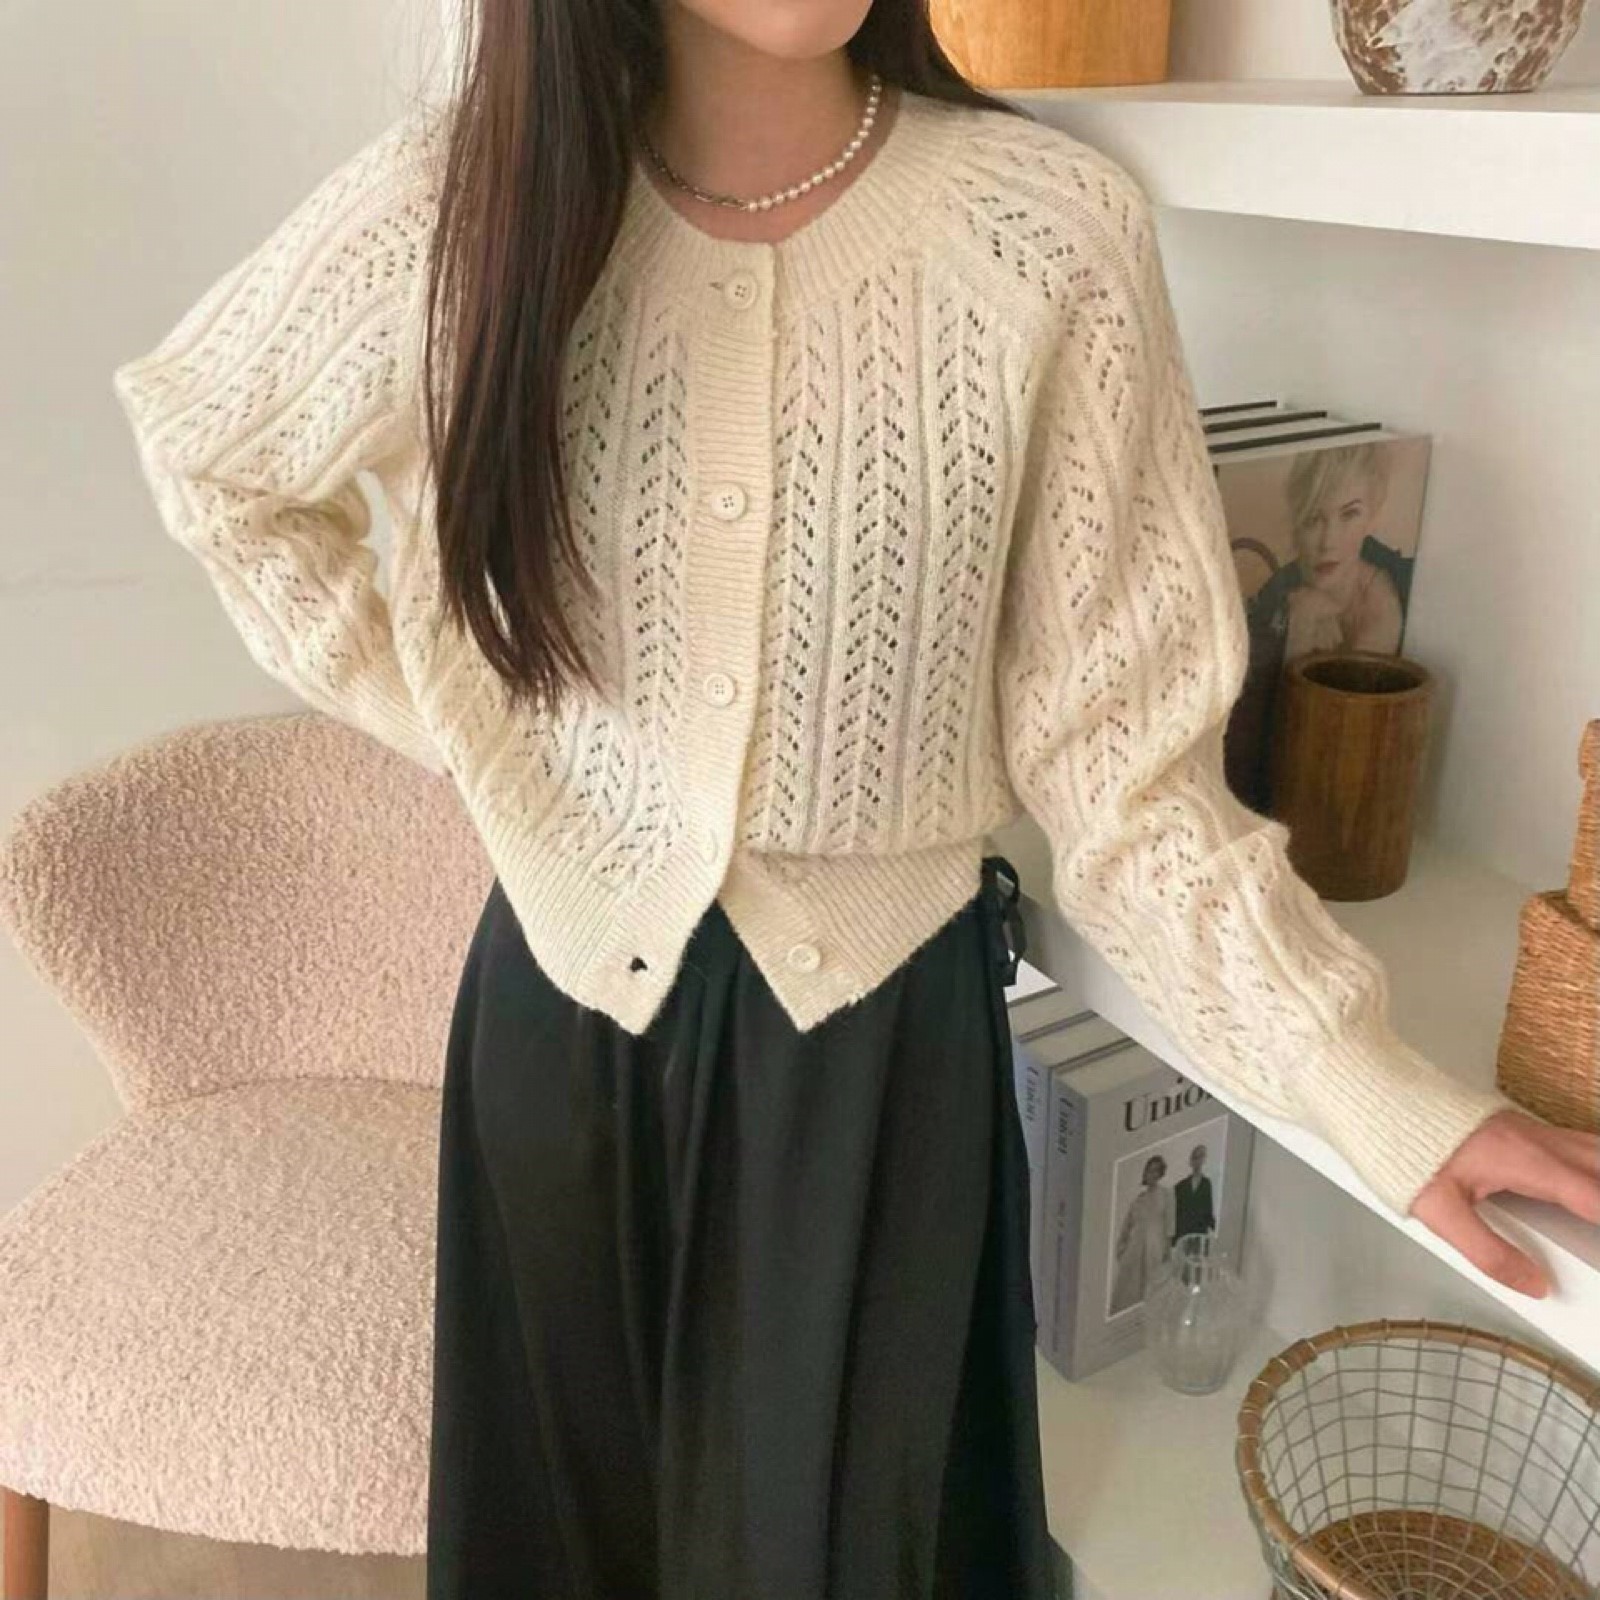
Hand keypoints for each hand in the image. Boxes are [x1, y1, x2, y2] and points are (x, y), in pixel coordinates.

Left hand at [1410, 1109, 1599, 1296]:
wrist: (1378, 1097)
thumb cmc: (1403, 1148)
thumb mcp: (1438, 1209)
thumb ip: (1488, 1251)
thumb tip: (1534, 1284)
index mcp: (1524, 1160)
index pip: (1593, 1196)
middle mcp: (1538, 1140)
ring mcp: (1533, 1130)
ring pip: (1596, 1149)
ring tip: (1598, 1209)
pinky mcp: (1524, 1127)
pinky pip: (1580, 1143)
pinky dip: (1598, 1163)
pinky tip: (1594, 1177)